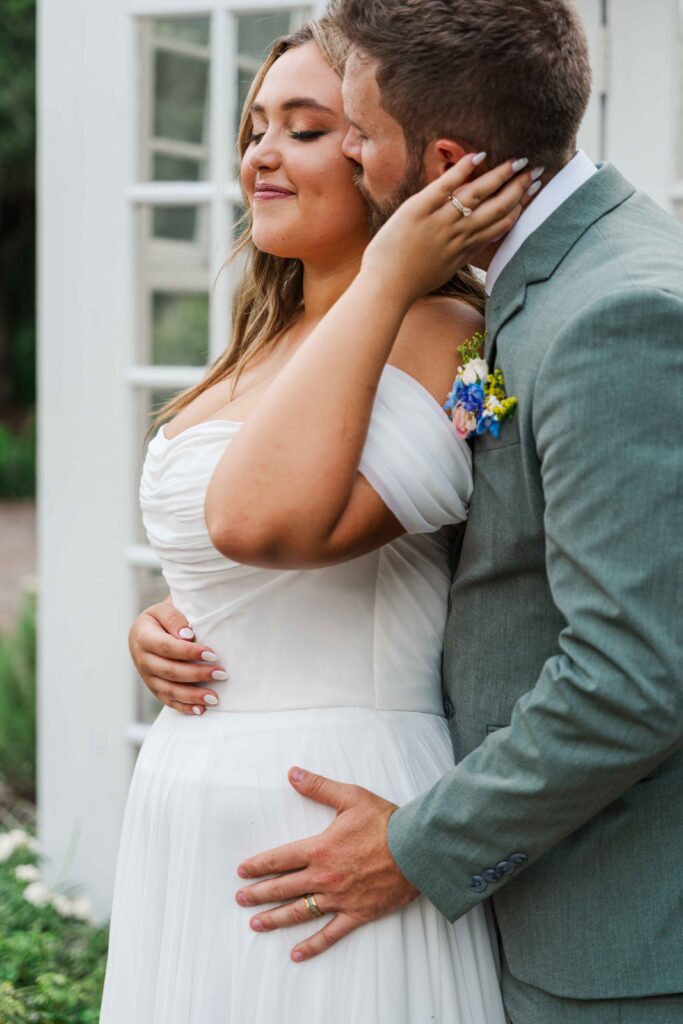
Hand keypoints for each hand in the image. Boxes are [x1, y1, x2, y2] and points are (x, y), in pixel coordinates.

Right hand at [128, 599, 226, 714]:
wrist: (147, 629)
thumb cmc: (162, 618)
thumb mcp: (164, 609)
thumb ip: (174, 619)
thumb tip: (187, 636)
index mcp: (142, 636)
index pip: (167, 647)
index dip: (189, 652)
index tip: (212, 654)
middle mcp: (142, 659)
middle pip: (169, 671)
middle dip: (197, 674)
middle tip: (221, 674)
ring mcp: (146, 676)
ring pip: (168, 690)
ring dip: (192, 696)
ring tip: (214, 697)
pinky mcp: (153, 688)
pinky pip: (168, 701)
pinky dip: (184, 707)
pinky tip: (201, 710)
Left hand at [235, 768, 418, 961]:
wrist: (418, 849)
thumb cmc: (386, 822)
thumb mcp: (351, 797)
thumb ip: (318, 787)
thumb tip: (292, 773)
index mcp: (320, 849)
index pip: (279, 859)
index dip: (258, 865)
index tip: (242, 871)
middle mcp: (324, 877)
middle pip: (283, 888)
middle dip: (258, 894)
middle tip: (240, 899)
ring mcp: (339, 898)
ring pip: (299, 912)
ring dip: (275, 919)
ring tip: (255, 924)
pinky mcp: (357, 913)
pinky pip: (330, 934)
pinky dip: (312, 945)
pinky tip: (296, 954)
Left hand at [361, 153, 539, 305]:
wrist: (385, 289)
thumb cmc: (410, 282)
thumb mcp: (444, 270)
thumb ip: (462, 253)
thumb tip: (477, 242)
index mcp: (465, 248)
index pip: (500, 225)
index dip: (519, 207)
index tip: (533, 192)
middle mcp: (458, 234)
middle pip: (497, 208)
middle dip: (519, 188)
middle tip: (537, 170)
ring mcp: (439, 222)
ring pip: (477, 195)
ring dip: (500, 176)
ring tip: (518, 161)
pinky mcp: (418, 211)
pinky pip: (444, 187)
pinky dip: (461, 171)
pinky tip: (477, 157)